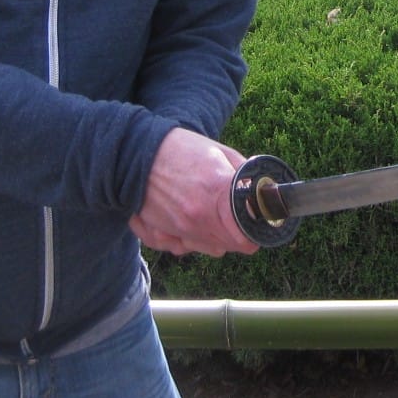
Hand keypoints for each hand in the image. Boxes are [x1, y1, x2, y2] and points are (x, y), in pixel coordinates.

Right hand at [130, 127, 258, 256]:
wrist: (135, 150)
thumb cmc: (179, 148)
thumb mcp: (219, 152)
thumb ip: (243, 173)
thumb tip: (262, 187)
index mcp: (216, 194)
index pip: (246, 237)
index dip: (255, 233)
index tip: (257, 225)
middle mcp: (196, 218)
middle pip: (229, 245)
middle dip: (237, 234)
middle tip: (235, 217)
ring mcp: (175, 229)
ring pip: (207, 249)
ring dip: (215, 238)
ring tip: (212, 217)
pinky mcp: (157, 233)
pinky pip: (179, 248)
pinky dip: (187, 241)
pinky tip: (189, 225)